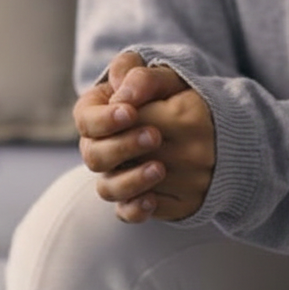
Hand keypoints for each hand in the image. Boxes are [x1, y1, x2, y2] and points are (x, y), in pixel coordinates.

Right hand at [74, 52, 215, 222]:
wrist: (202, 126)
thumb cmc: (171, 93)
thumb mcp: (161, 78)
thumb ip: (142, 77)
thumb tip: (126, 97)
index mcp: (96, 113)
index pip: (86, 120)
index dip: (104, 120)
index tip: (131, 112)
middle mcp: (100, 147)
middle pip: (94, 156)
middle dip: (122, 147)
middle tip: (154, 136)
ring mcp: (115, 175)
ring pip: (107, 188)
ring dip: (130, 180)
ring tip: (160, 168)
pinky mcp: (134, 198)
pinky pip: (126, 212)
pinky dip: (135, 209)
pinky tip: (152, 201)